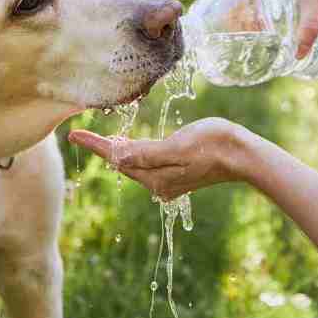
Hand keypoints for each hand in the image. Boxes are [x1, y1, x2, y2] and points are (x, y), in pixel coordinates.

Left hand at [68, 118, 252, 199]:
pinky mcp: (177, 173)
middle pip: (122, 162)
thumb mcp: (176, 146)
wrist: (244, 155)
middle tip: (79, 135)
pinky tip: (128, 144)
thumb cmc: (212, 146)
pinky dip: (134, 151)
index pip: (116, 157)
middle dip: (101, 148)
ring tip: (98, 139)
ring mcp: (168, 179)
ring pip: (133, 163)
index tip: (73, 134)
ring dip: (116, 150)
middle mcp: (158, 183)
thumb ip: (145, 154)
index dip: (94, 144)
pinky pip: (146, 163)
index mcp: (154, 177)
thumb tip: (117, 156)